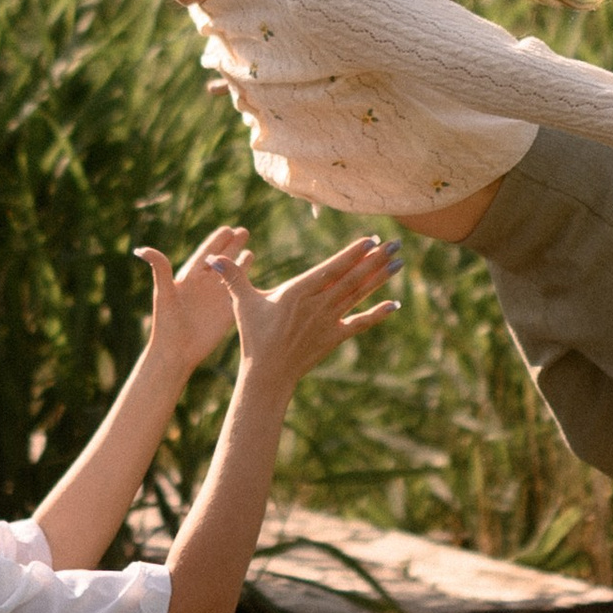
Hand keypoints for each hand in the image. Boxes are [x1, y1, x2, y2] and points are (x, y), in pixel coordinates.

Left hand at [135, 225, 251, 381]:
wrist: (176, 352)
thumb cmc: (166, 323)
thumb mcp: (164, 293)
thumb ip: (159, 269)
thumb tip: (140, 249)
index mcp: (189, 278)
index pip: (206, 254)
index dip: (216, 241)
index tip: (228, 228)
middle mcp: (203, 286)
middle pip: (220, 260)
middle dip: (232, 246)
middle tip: (244, 231)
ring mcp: (216, 299)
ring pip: (231, 276)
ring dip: (240, 263)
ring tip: (250, 251)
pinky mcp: (226, 313)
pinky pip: (238, 294)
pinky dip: (246, 285)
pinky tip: (255, 279)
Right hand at [212, 233, 398, 392]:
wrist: (268, 373)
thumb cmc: (254, 335)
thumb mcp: (243, 302)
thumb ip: (233, 277)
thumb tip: (212, 259)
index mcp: (298, 291)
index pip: (331, 268)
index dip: (352, 253)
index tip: (371, 239)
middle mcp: (318, 304)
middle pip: (352, 278)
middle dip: (376, 259)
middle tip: (397, 243)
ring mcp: (329, 321)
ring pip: (359, 295)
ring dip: (380, 278)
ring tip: (399, 262)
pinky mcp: (335, 337)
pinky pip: (360, 322)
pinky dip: (378, 313)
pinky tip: (395, 304)